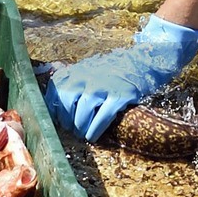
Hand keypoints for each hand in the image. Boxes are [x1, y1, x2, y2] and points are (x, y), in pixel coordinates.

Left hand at [44, 16, 197, 143]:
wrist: (143, 60)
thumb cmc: (112, 70)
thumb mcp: (88, 70)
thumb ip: (71, 82)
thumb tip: (55, 108)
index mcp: (75, 71)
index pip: (53, 94)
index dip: (54, 112)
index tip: (58, 121)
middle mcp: (85, 77)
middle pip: (66, 105)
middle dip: (67, 122)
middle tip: (74, 130)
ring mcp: (102, 86)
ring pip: (82, 113)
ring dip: (80, 128)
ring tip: (84, 135)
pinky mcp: (119, 95)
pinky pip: (102, 117)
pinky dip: (95, 130)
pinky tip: (94, 136)